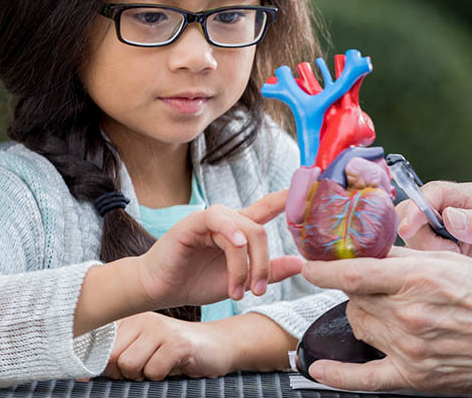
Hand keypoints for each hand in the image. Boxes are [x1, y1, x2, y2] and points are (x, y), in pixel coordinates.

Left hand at [106, 312, 232, 380]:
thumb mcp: (143, 350)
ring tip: (159, 366)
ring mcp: (160, 329)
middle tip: (145, 368)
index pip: (99, 346)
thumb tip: (80, 377)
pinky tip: (174, 366)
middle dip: (125, 372)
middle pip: (111, 358)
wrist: (218, 345)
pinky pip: (154, 370)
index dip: (105, 365)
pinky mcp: (177, 343)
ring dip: (144, 375)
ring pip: (129, 365)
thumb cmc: (176, 352)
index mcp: (131, 319)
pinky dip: (162, 376)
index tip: (116, 371)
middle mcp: (143, 319)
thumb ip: (115, 357)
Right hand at [136, 192, 303, 310]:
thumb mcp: (240, 282)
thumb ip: (268, 272)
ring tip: (238, 291)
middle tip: (257, 291)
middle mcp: (228, 221)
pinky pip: (218, 220)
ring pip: (245, 230)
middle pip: (261, 229)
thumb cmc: (195, 282)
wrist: (158, 291)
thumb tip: (300, 264)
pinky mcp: (192, 223)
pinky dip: (231, 236)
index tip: (314, 181)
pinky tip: (234, 249)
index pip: (268, 207)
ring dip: (247, 264)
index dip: (290, 196)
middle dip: (264, 264)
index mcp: (240, 231)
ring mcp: (211, 220)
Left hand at [299, 248, 471, 392]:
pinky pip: (364, 379)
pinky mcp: (417, 377)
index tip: (306, 262)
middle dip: (359, 290)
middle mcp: (411, 314)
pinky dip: (337, 375)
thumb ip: (408, 256)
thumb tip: (371, 249)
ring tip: (391, 313)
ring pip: (359, 328)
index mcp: (420, 279)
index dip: (321, 267)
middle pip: (354, 299)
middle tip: (380, 287)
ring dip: (364, 317)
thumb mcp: (455, 262)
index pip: (352, 272)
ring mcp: (412, 348)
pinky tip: (320, 369)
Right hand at [397, 181, 471, 286]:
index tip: (408, 228)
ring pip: (414, 235)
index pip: (436, 192)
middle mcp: (458, 210)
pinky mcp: (444, 253)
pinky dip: (425, 264)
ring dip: (424, 252)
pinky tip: (449, 273)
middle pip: (416, 211)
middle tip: (447, 256)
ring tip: (456, 265)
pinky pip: (421, 255)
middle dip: (418, 234)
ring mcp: (448, 233)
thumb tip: (450, 216)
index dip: (417, 207)